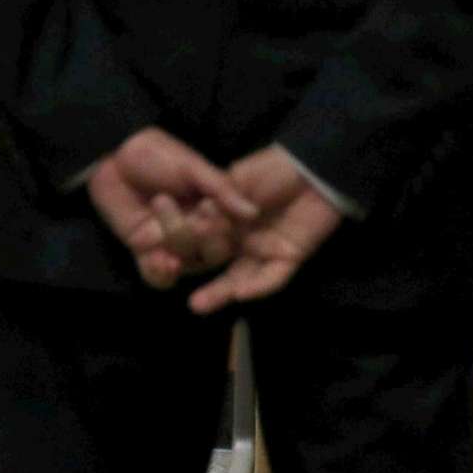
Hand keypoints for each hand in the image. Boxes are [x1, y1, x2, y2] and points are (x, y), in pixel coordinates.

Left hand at [85, 128, 259, 291]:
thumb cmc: (156, 153)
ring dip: (176, 253)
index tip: (207, 207)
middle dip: (196, 237)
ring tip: (160, 236)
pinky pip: (157, 277)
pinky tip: (156, 260)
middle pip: (209, 254)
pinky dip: (159, 274)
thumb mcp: (192, 166)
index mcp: (213, 211)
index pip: (228, 232)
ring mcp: (170, 244)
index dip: (221, 228)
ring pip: (184, 264)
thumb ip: (221, 189)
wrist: (114, 154)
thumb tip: (253, 213)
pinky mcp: (145, 251)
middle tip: (184, 214)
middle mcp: (196, 231)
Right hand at [185, 145, 347, 315]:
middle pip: (220, 268)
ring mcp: (266, 252)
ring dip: (222, 293)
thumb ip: (216, 201)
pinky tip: (240, 292)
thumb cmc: (272, 169)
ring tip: (197, 305)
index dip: (184, 252)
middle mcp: (244, 242)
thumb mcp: (236, 180)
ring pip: (243, 279)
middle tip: (176, 291)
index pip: (203, 243)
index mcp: (229, 222)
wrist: (312, 167)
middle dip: (198, 281)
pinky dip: (258, 286)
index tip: (160, 258)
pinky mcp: (290, 258)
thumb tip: (189, 218)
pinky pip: (273, 277)